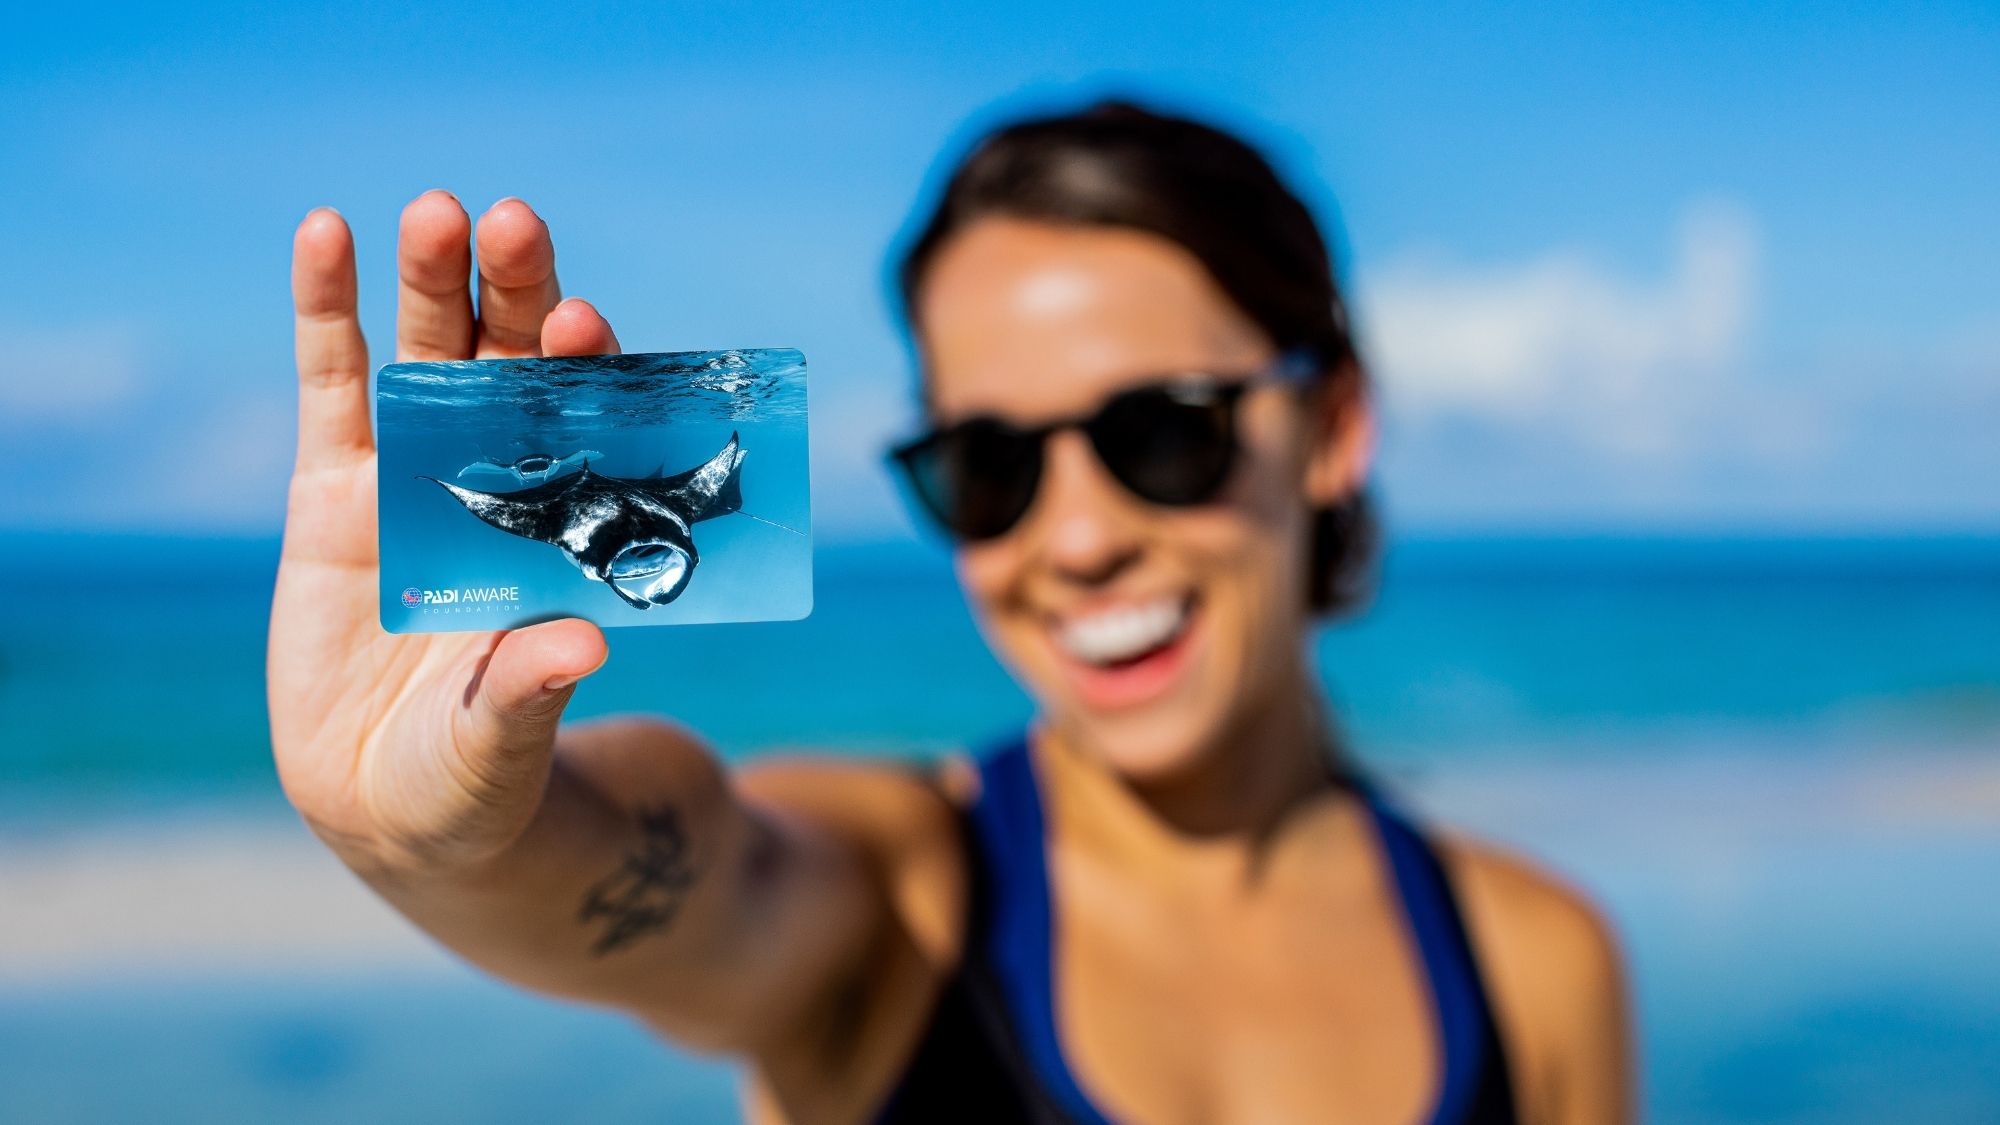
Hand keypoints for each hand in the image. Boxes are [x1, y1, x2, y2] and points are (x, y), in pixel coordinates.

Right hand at [270, 191, 620, 872]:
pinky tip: (326, 233)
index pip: (588, 430)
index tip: (587, 322)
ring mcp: (418, 475)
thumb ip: (533, 688)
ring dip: (432, 280)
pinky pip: (334, 383)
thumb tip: (585, 643)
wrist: (400, 800)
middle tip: (517, 221)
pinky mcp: (336, 486)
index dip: (589, 375)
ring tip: (434, 211)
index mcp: (565, 527)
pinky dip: (329, 310)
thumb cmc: (482, 775)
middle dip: (517, 294)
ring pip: (431, 357)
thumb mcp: (506, 740)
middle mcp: (503, 485)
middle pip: (514, 368)